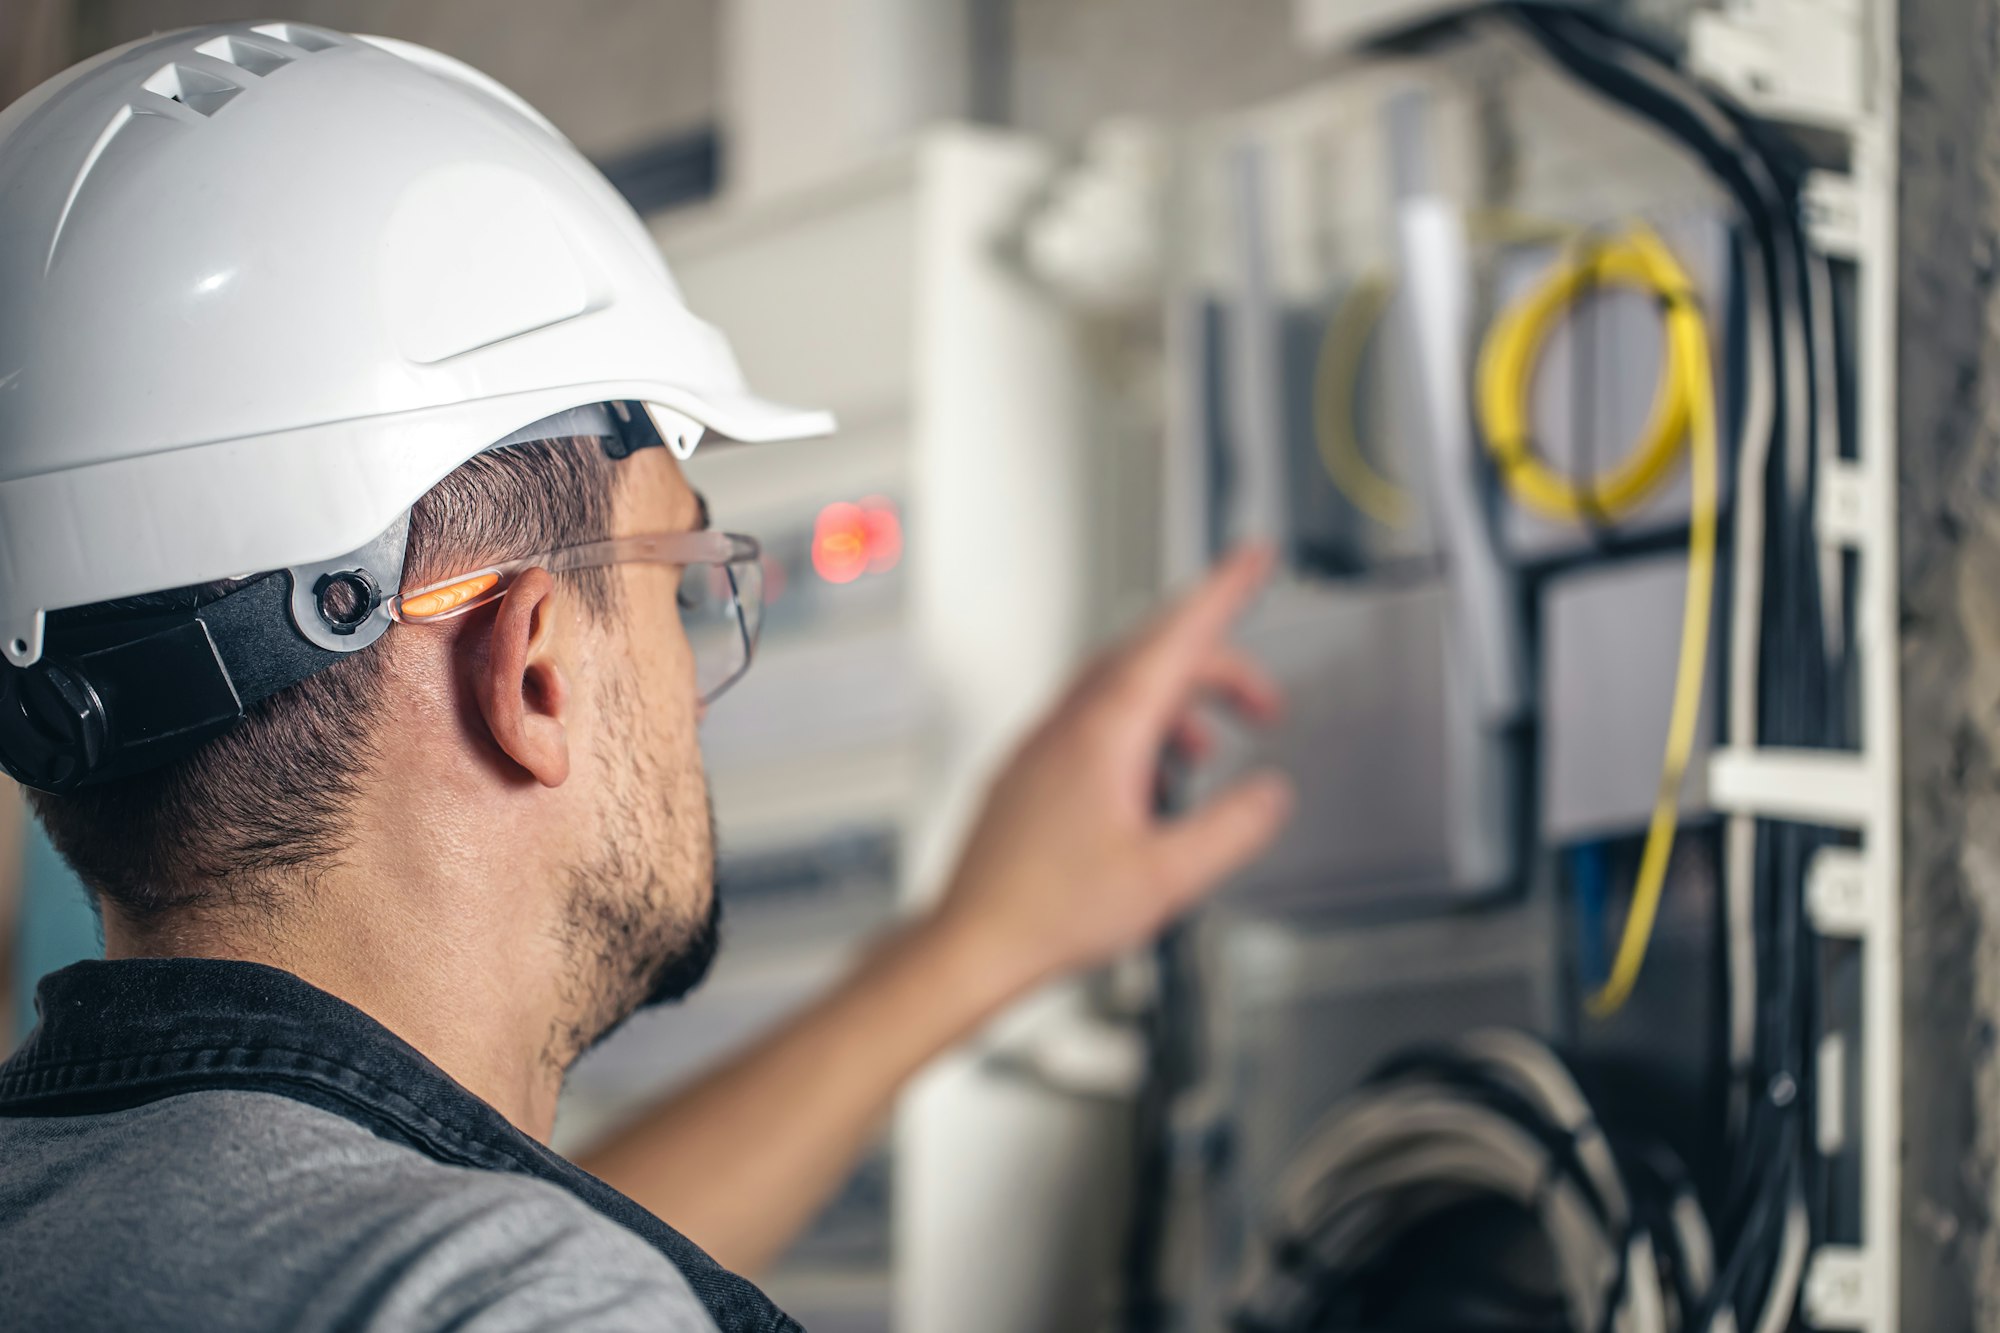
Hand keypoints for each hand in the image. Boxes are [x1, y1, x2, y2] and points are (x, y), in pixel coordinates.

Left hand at [927, 545, 1294, 995]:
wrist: (971, 941)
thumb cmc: (1048, 913)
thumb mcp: (1169, 879)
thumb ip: (1233, 828)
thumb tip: (1270, 793)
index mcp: (1104, 734)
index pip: (1176, 638)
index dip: (1223, 592)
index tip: (1252, 558)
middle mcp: (1066, 725)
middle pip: (1151, 658)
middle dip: (1217, 667)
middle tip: (1263, 700)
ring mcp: (1041, 744)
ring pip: (1119, 689)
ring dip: (1178, 703)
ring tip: (1211, 747)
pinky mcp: (1028, 771)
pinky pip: (1092, 720)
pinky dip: (1139, 730)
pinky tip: (1153, 783)